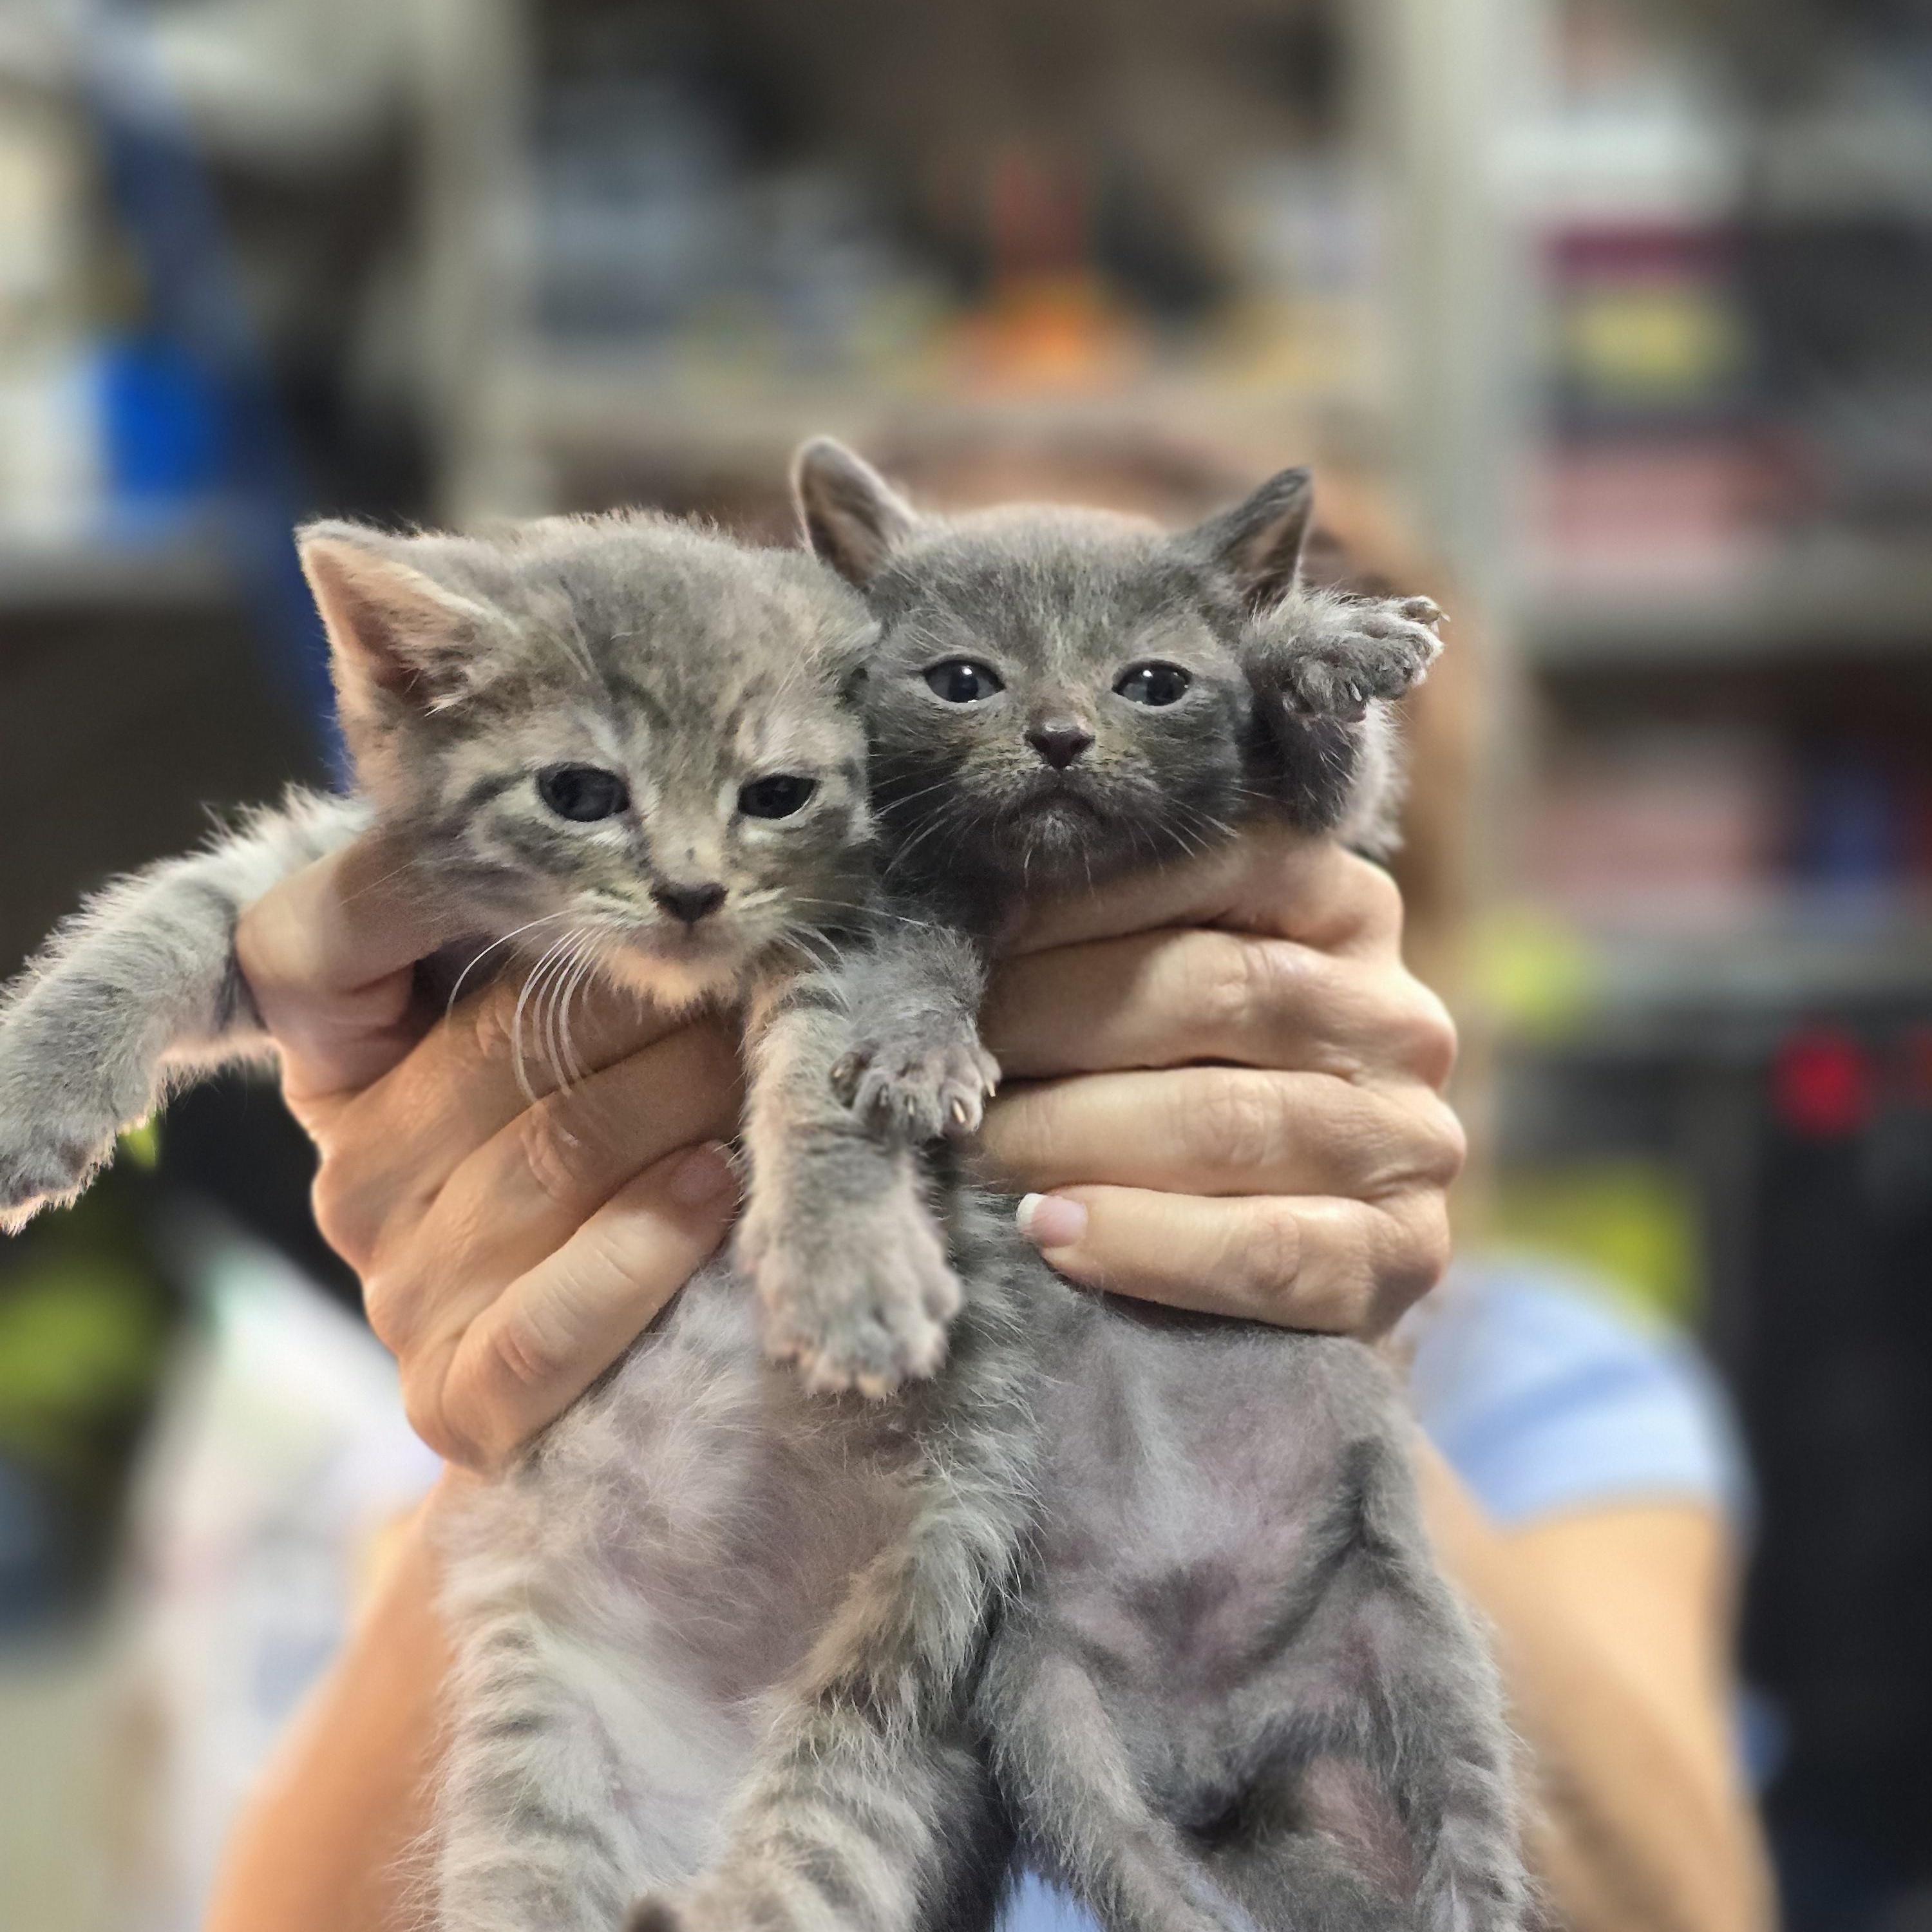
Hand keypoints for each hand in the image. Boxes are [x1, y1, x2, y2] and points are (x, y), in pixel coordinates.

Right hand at [234, 837, 742, 1470]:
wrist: (627, 1391)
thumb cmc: (619, 1165)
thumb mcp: (572, 1047)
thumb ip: (557, 960)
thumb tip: (637, 864)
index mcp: (346, 1073)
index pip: (308, 946)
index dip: (426, 886)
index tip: (578, 865)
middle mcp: (353, 1179)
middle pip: (500, 1049)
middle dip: (647, 1002)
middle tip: (748, 972)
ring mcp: (397, 1296)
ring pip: (549, 1160)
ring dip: (682, 1103)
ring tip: (762, 1069)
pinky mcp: (455, 1403)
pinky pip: (547, 1322)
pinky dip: (647, 1245)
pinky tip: (721, 1186)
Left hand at [977, 825, 1463, 1337]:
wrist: (1266, 1275)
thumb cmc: (1174, 1099)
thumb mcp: (1154, 997)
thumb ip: (1105, 947)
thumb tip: (964, 926)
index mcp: (1345, 909)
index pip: (1217, 868)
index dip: (1080, 900)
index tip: (973, 938)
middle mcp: (1396, 1014)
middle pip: (1214, 991)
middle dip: (1054, 1023)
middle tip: (951, 1060)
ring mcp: (1411, 1139)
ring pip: (1229, 1120)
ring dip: (1075, 1135)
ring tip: (978, 1148)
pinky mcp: (1403, 1257)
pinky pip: (1267, 1248)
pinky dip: (1146, 1243)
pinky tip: (1055, 1234)